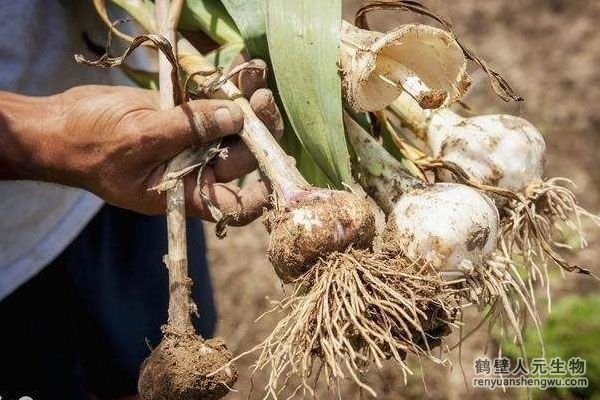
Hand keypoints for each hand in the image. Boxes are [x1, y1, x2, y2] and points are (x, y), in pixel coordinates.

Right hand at [0, 64, 282, 223]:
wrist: (60, 122)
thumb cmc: (89, 143)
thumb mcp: (138, 138)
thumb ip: (187, 129)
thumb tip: (235, 116)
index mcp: (185, 193)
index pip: (232, 206)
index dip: (257, 196)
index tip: (272, 171)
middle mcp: (194, 170)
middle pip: (240, 157)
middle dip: (257, 132)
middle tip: (264, 101)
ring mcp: (190, 142)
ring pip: (232, 127)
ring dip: (249, 104)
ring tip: (258, 78)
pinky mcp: (184, 116)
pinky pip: (213, 104)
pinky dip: (228, 87)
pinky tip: (245, 67)